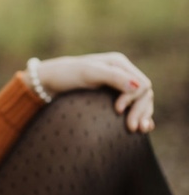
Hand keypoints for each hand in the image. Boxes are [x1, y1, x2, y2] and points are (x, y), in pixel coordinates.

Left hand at [24, 53, 153, 132]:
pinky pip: (133, 105)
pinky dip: (140, 115)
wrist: (50, 82)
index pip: (141, 84)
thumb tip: (138, 87)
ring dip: (144, 115)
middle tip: (132, 128)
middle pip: (144, 94)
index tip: (117, 109)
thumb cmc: (67, 75)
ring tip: (140, 131)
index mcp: (119, 63)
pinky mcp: (114, 95)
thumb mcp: (88, 73)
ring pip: (142, 101)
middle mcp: (122, 72)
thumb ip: (113, 77)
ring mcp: (119, 84)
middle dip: (141, 110)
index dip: (134, 99)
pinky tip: (142, 128)